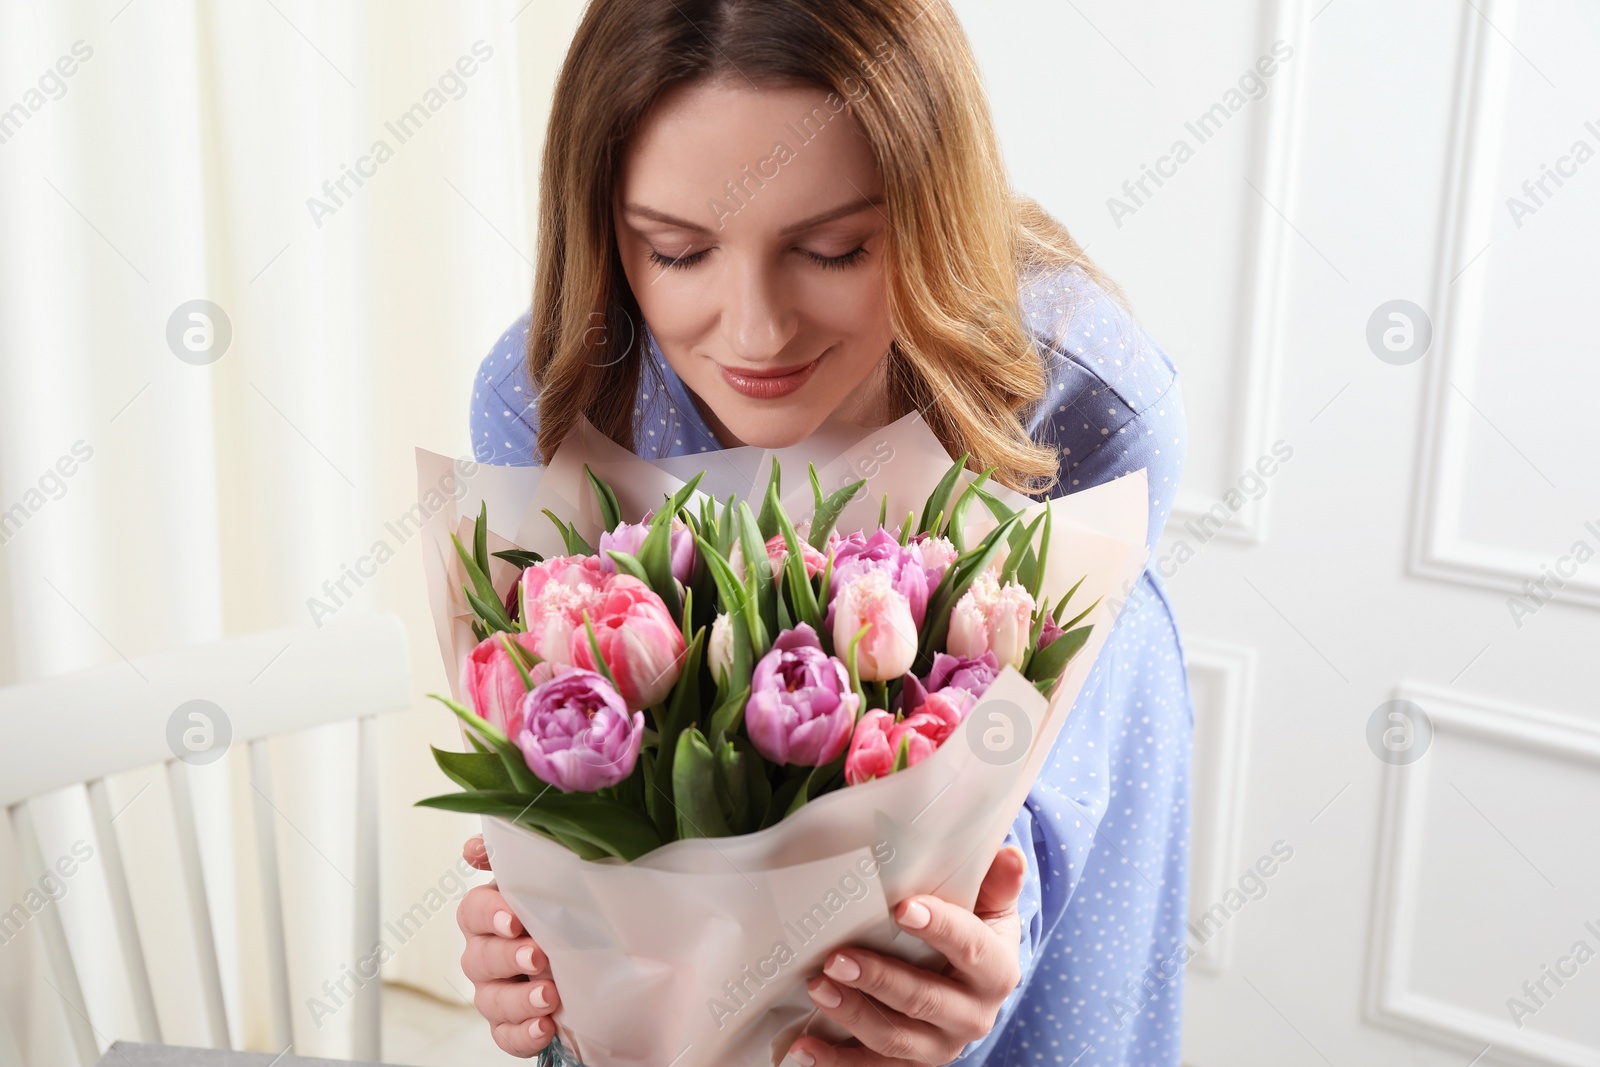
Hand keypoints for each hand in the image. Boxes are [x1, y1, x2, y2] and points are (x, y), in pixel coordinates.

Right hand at [458, 834, 562, 1057]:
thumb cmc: (565, 906)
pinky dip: (522, 1034)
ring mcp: (495, 991)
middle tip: (539, 957)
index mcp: (489, 914)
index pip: (472, 911)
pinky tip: (545, 1027)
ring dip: (518, 1000)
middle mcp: (484, 953)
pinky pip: (505, 1036)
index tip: (514, 920)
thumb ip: (514, 855)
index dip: (489, 915)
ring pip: (489, 1000)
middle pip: (479, 958)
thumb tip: (473, 848)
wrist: (595, 953)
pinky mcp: (510, 1024)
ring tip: (549, 996)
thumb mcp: (549, 874)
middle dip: (508, 958)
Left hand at [787, 844, 1027, 1065]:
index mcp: (996, 972)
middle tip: (838, 957)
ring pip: (895, 1038)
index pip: (971, 948)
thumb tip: (1009, 855)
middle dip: (880, 979)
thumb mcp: (991, 907)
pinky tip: (803, 1048)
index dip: (940, 929)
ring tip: (817, 986)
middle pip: (925, 1000)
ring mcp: (939, 1046)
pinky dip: (835, 1062)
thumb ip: (997, 883)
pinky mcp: (909, 1065)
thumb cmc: (974, 933)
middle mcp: (973, 1017)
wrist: (972, 988)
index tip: (902, 908)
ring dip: (853, 1014)